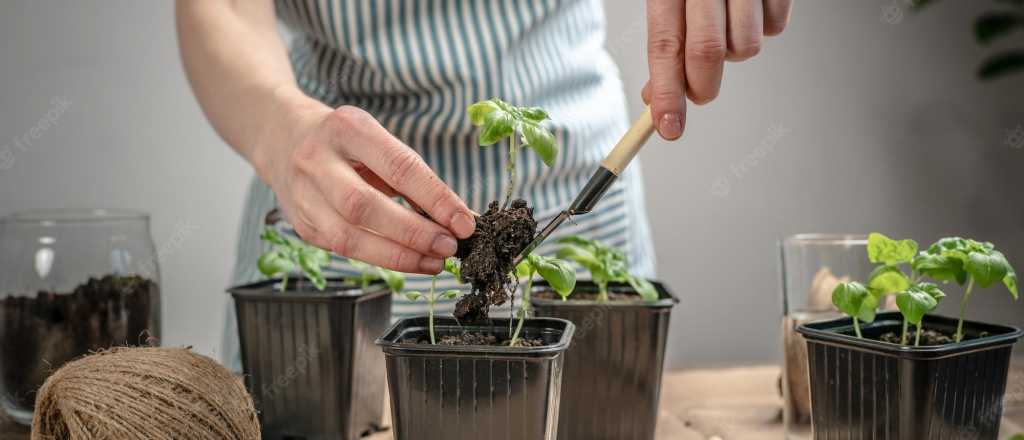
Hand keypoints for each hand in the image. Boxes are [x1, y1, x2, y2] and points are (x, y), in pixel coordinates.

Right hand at [256, 100, 475, 273]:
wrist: (281, 137)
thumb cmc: (343, 140)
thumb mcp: (375, 139)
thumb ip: (412, 175)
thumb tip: (457, 216)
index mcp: (346, 128)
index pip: (399, 167)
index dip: (435, 198)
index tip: (464, 222)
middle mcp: (317, 159)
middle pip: (366, 206)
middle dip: (414, 233)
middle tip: (449, 247)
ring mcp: (303, 194)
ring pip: (349, 237)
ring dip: (399, 255)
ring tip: (434, 261)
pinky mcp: (302, 224)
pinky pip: (344, 250)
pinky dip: (382, 259)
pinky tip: (410, 261)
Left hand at [643, 0, 792, 139]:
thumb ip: (665, 37)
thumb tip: (655, 97)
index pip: (665, 45)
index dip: (666, 93)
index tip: (668, 129)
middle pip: (708, 53)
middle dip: (702, 87)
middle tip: (698, 94)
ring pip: (747, 47)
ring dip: (735, 51)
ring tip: (727, 22)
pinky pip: (776, 26)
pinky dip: (764, 26)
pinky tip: (752, 4)